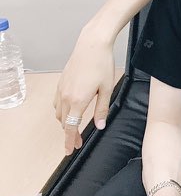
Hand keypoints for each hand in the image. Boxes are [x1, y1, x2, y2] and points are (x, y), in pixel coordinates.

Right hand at [53, 28, 115, 154]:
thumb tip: (99, 126)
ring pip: (59, 113)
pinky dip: (61, 111)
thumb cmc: (102, 64)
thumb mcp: (107, 88)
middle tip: (77, 142)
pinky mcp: (60, 82)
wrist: (92, 45)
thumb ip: (102, 109)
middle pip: (64, 122)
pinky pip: (57, 102)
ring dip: (65, 123)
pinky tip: (69, 110)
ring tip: (74, 127)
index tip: (70, 150)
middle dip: (69, 134)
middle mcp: (66, 97)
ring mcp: (61, 89)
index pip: (70, 127)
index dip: (70, 141)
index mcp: (78, 101)